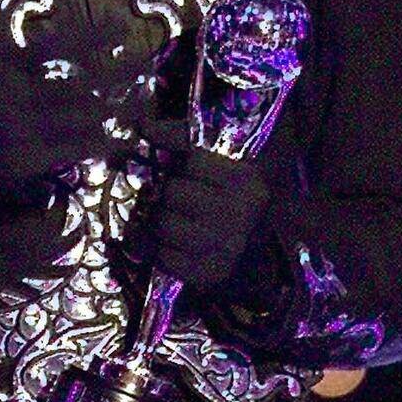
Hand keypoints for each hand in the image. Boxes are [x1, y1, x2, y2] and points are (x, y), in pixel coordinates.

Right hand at [0, 31, 127, 217]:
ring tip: (145, 101)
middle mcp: (10, 91)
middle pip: (78, 81)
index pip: (56, 43)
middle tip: (150, 65)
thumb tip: (31, 24)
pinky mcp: (20, 163)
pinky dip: (98, 143)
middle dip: (119, 74)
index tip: (124, 28)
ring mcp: (16, 129)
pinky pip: (69, 151)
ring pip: (80, 117)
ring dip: (117, 110)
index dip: (95, 37)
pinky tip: (121, 139)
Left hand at [141, 116, 270, 288]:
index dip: (169, 151)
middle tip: (171, 198)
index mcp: (245, 181)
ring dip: (156, 221)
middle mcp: (239, 213)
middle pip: (171, 192)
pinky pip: (161, 257)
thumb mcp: (222, 166)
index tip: (153, 141)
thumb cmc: (232, 203)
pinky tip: (169, 245)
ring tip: (167, 220)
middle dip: (164, 193)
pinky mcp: (208, 275)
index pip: (190, 159)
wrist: (259, 261)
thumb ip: (184, 140)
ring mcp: (224, 248)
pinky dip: (158, 250)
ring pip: (161, 224)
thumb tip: (142, 125)